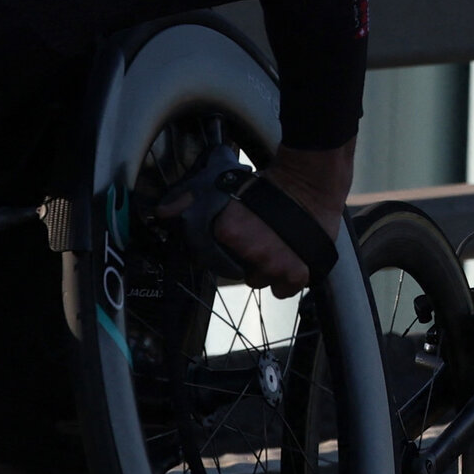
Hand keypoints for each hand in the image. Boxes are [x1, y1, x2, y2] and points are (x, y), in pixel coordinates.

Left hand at [193, 140, 354, 299]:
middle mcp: (249, 254)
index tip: (234, 240)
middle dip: (244, 259)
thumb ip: (189, 201)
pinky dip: (286, 280)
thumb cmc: (267, 185)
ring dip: (265, 269)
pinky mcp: (296, 274)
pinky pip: (282, 290)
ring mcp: (273, 266)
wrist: (311, 183)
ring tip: (274, 245)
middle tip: (257, 238)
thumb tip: (162, 212)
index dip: (221, 251)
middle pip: (237, 270)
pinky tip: (288, 258)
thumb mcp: (222, 186)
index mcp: (226, 232)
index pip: (211, 258)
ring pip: (260, 280)